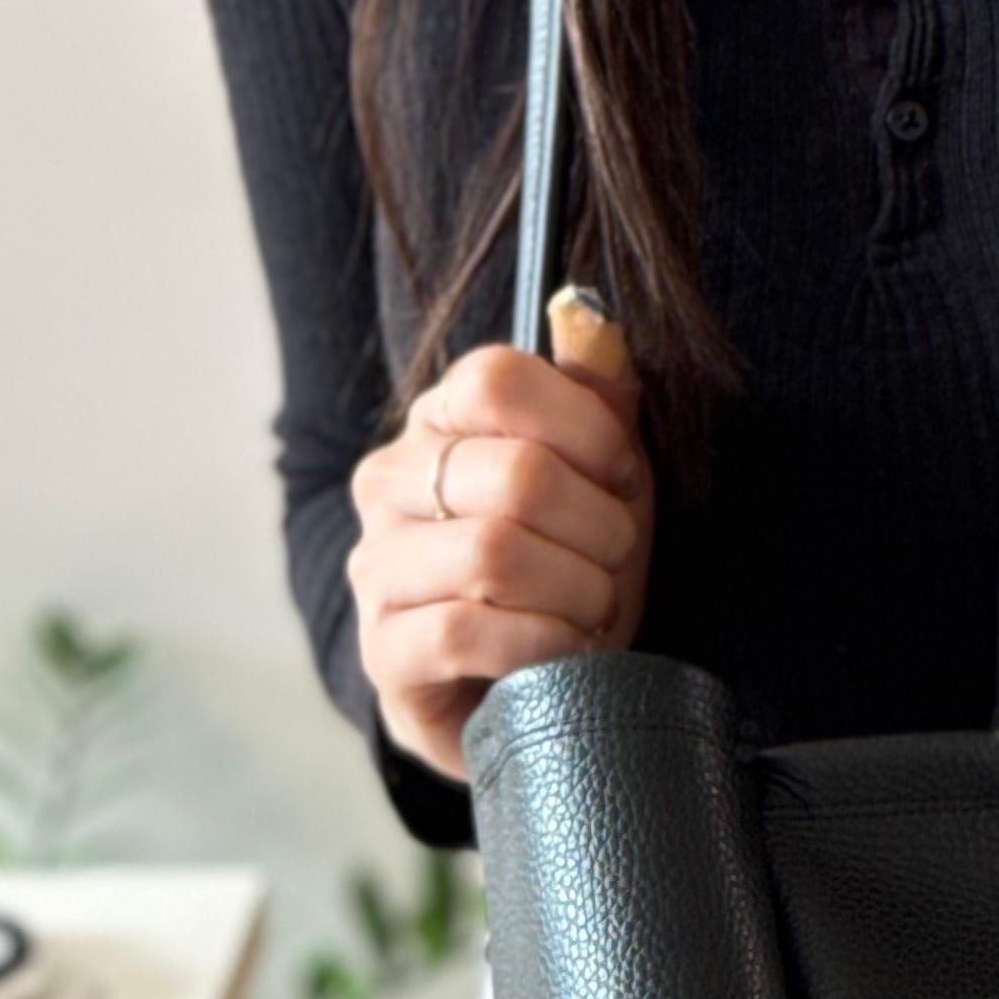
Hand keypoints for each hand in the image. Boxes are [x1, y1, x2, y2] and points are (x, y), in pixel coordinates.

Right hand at [347, 287, 653, 781]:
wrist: (521, 686)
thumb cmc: (564, 569)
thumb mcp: (601, 476)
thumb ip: (596, 391)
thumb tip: (584, 313)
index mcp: (437, 422)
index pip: (496, 379)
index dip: (586, 429)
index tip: (622, 478)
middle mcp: (389, 484)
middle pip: (514, 474)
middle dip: (599, 526)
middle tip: (617, 561)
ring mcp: (377, 568)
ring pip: (493, 554)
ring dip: (577, 589)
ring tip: (593, 611)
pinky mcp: (384, 653)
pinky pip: (466, 632)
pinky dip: (540, 643)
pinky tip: (564, 655)